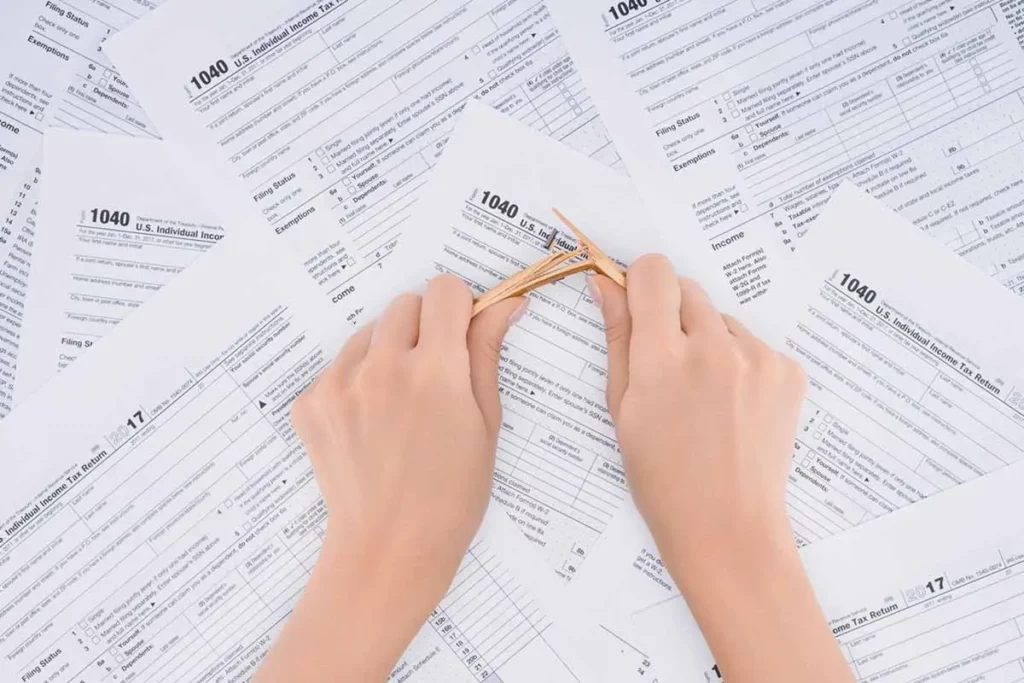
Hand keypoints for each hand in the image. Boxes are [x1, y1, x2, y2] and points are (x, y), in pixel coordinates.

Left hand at [256, 275, 523, 682]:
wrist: (390, 549)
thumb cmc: (453, 494)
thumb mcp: (486, 423)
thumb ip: (487, 354)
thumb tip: (505, 303)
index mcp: (435, 370)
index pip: (444, 291)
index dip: (458, 308)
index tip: (461, 335)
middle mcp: (383, 367)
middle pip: (405, 304)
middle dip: (423, 326)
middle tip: (433, 375)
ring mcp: (340, 384)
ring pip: (369, 333)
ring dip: (387, 352)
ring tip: (400, 407)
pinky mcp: (311, 404)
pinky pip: (339, 367)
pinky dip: (357, 383)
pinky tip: (372, 425)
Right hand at [590, 255, 805, 572]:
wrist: (727, 526)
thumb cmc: (661, 476)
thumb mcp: (622, 409)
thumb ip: (617, 338)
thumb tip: (605, 284)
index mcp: (663, 359)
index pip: (654, 272)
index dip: (640, 284)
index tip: (637, 306)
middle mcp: (713, 348)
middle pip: (687, 288)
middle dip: (671, 315)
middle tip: (666, 366)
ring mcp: (757, 359)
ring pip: (720, 319)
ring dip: (706, 341)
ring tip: (702, 397)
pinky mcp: (788, 372)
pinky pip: (752, 344)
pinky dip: (738, 363)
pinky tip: (730, 406)